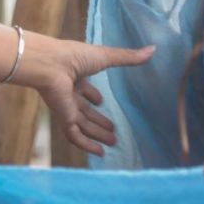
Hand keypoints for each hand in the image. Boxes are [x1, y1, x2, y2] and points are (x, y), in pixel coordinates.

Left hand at [24, 36, 153, 156]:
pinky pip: (75, 135)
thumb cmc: (75, 56)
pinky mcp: (63, 118)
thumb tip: (153, 50)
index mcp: (76, 75)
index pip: (84, 89)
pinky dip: (86, 145)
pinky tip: (99, 153)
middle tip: (113, 129)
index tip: (101, 101)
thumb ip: (128, 57)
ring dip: (97, 133)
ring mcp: (66, 106)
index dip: (93, 95)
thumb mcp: (106, 56)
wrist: (51, 66)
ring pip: (83, 124)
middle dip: (98, 120)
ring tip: (113, 141)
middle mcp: (70, 92)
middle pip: (85, 110)